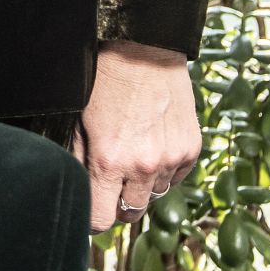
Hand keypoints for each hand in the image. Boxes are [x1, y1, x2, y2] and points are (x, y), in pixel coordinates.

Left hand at [75, 41, 202, 230]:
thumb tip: (79, 193)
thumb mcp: (78, 122)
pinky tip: (153, 143)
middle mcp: (143, 166)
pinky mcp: (190, 148)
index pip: (101, 220)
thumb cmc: (103, 82)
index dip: (93, 218)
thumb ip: (79, 162)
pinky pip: (176, 177)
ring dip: (143, 184)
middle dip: (118, 203)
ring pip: (154, 195)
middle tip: (112, 181)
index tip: (91, 209)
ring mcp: (171, 159)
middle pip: (130, 213)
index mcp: (109, 161)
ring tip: (133, 152)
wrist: (142, 50)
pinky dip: (164, 169)